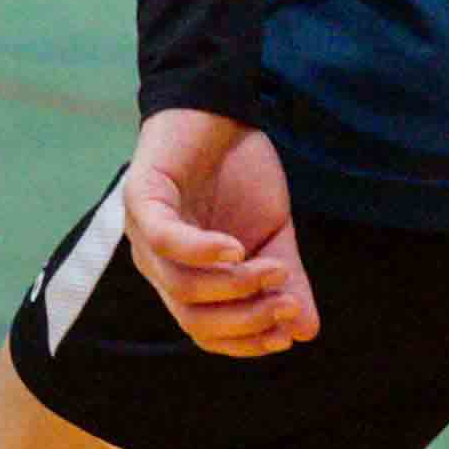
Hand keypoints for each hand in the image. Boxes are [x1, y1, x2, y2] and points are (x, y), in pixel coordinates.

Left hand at [121, 110, 315, 356]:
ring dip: (235, 286)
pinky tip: (236, 249)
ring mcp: (144, 234)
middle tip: (288, 304)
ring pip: (182, 286)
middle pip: (193, 320)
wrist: (221, 107)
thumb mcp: (275, 233)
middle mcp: (157, 265)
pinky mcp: (141, 198)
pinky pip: (165, 239)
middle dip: (246, 320)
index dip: (246, 341)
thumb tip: (307, 332)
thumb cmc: (241, 172)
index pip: (206, 331)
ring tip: (274, 270)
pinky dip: (201, 251)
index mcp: (185, 277)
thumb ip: (286, 279)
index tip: (288, 334)